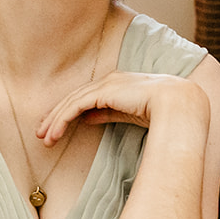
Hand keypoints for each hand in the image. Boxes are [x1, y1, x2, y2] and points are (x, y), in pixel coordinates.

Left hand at [36, 71, 207, 142]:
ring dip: (55, 121)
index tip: (56, 127)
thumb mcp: (129, 113)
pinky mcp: (104, 92)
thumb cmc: (163, 111)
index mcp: (117, 83)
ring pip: (71, 102)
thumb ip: (108, 113)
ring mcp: (106, 84)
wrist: (178, 104)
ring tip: (44, 138)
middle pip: (74, 98)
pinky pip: (76, 105)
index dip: (68, 112)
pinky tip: (55, 132)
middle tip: (41, 134)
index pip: (86, 97)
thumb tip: (87, 119)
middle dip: (55, 117)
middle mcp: (109, 80)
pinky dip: (63, 119)